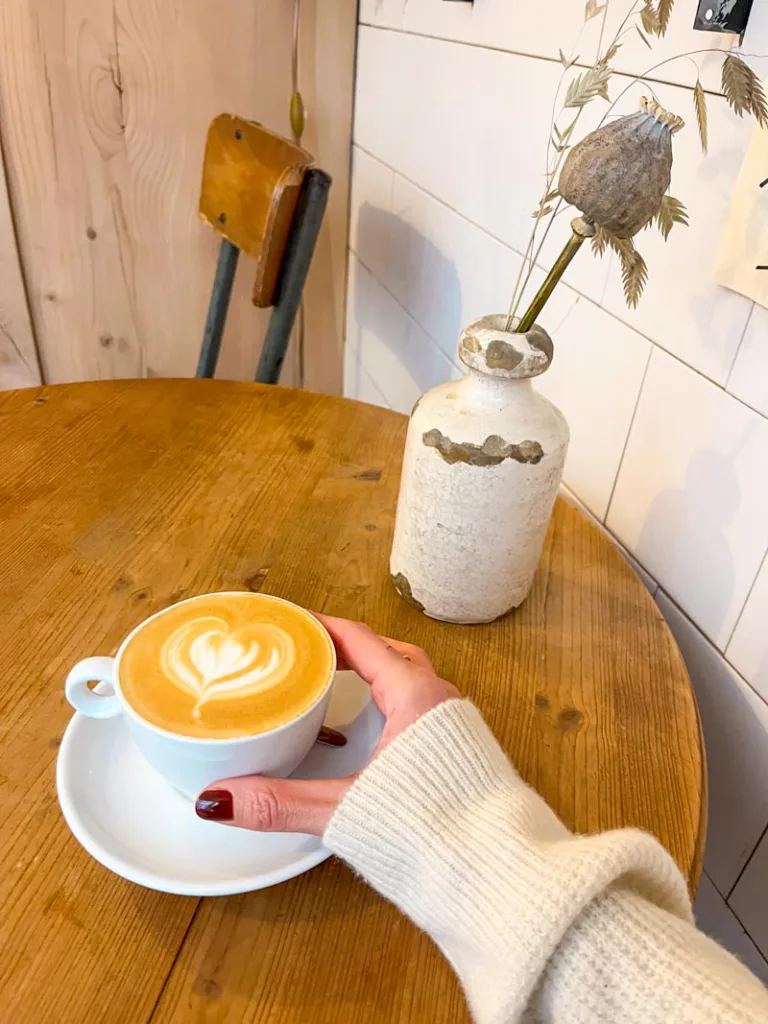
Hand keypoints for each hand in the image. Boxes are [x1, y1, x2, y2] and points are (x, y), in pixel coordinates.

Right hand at [195, 614, 458, 834]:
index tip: (288, 621)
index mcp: (414, 695)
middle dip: (344, 647)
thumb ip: (279, 802)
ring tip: (331, 684)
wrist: (501, 877)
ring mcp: (454, 724)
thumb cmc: (434, 832)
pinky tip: (368, 732)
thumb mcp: (345, 810)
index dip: (322, 627)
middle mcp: (439, 698)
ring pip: (408, 679)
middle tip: (303, 651)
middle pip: (386, 653)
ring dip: (371, 673)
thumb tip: (217, 798)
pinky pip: (419, 706)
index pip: (361, 640)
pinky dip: (388, 702)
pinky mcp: (461, 751)